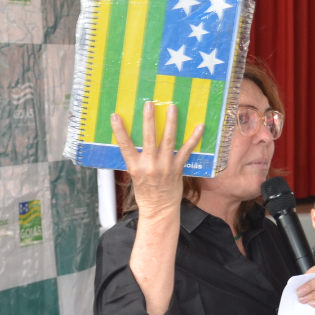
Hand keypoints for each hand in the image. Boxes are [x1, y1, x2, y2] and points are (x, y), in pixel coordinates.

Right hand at [111, 103, 204, 219]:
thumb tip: (132, 141)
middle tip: (149, 104)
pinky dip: (194, 138)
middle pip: (149, 138)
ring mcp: (165, 166)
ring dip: (171, 123)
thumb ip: (134, 159)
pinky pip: (186, 150)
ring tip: (172, 108)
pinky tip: (199, 126)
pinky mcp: (177, 168)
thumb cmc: (145, 193)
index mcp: (135, 167)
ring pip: (168, 140)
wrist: (159, 210)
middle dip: (149, 120)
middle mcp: (150, 165)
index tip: (115, 116)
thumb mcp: (134, 176)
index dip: (120, 131)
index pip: (124, 146)